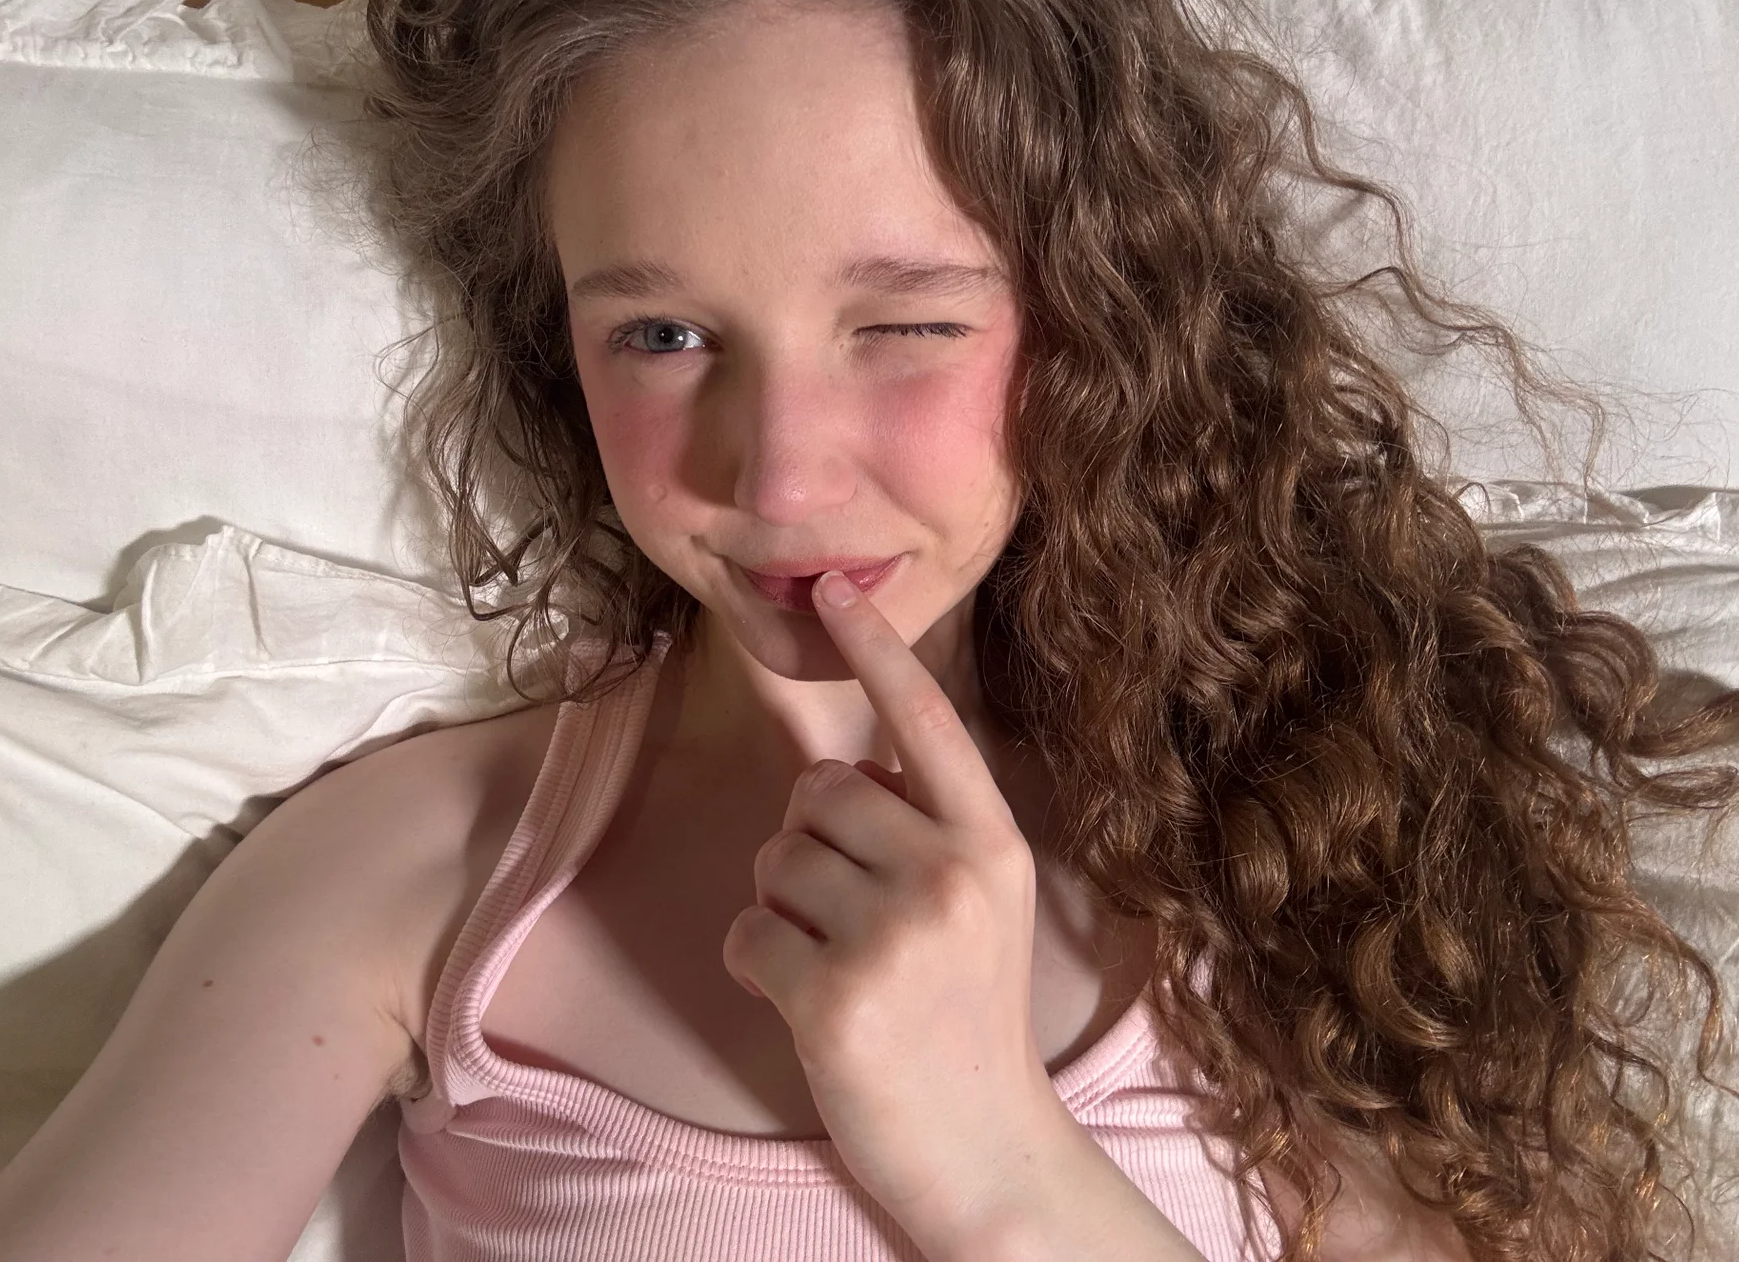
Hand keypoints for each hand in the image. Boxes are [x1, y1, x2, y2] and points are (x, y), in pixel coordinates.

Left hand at [721, 568, 1057, 1252]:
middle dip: (812, 843)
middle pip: (819, 793)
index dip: (875, 650)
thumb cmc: (970, 1021)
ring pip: (774, 858)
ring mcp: (892, 934)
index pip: (926, 722)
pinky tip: (810, 1006)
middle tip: (853, 918)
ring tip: (841, 968)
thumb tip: (852, 771)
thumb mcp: (983, 907)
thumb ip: (930, 830)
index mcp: (991, 843)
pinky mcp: (832, 994)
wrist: (987, 1150)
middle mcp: (949, 873)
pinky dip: (760, 966)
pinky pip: (747, 932)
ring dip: (785, 909)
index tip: (831, 590)